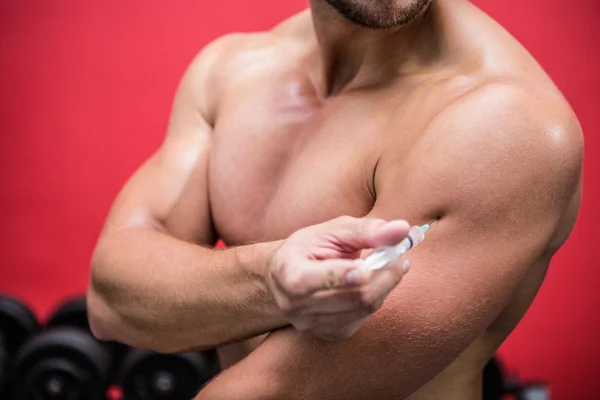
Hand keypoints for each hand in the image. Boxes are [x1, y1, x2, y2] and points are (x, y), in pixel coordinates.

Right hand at [267, 216, 410, 340]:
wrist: (288, 276)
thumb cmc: (310, 248)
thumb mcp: (332, 230)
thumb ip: (366, 230)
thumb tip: (402, 229)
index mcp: (288, 272)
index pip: (314, 280)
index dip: (342, 275)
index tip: (366, 265)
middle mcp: (295, 304)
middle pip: (352, 297)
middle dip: (383, 275)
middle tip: (399, 256)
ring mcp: (311, 323)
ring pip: (363, 308)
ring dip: (384, 285)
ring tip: (390, 264)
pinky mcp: (329, 333)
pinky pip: (364, 317)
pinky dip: (376, 297)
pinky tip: (374, 282)